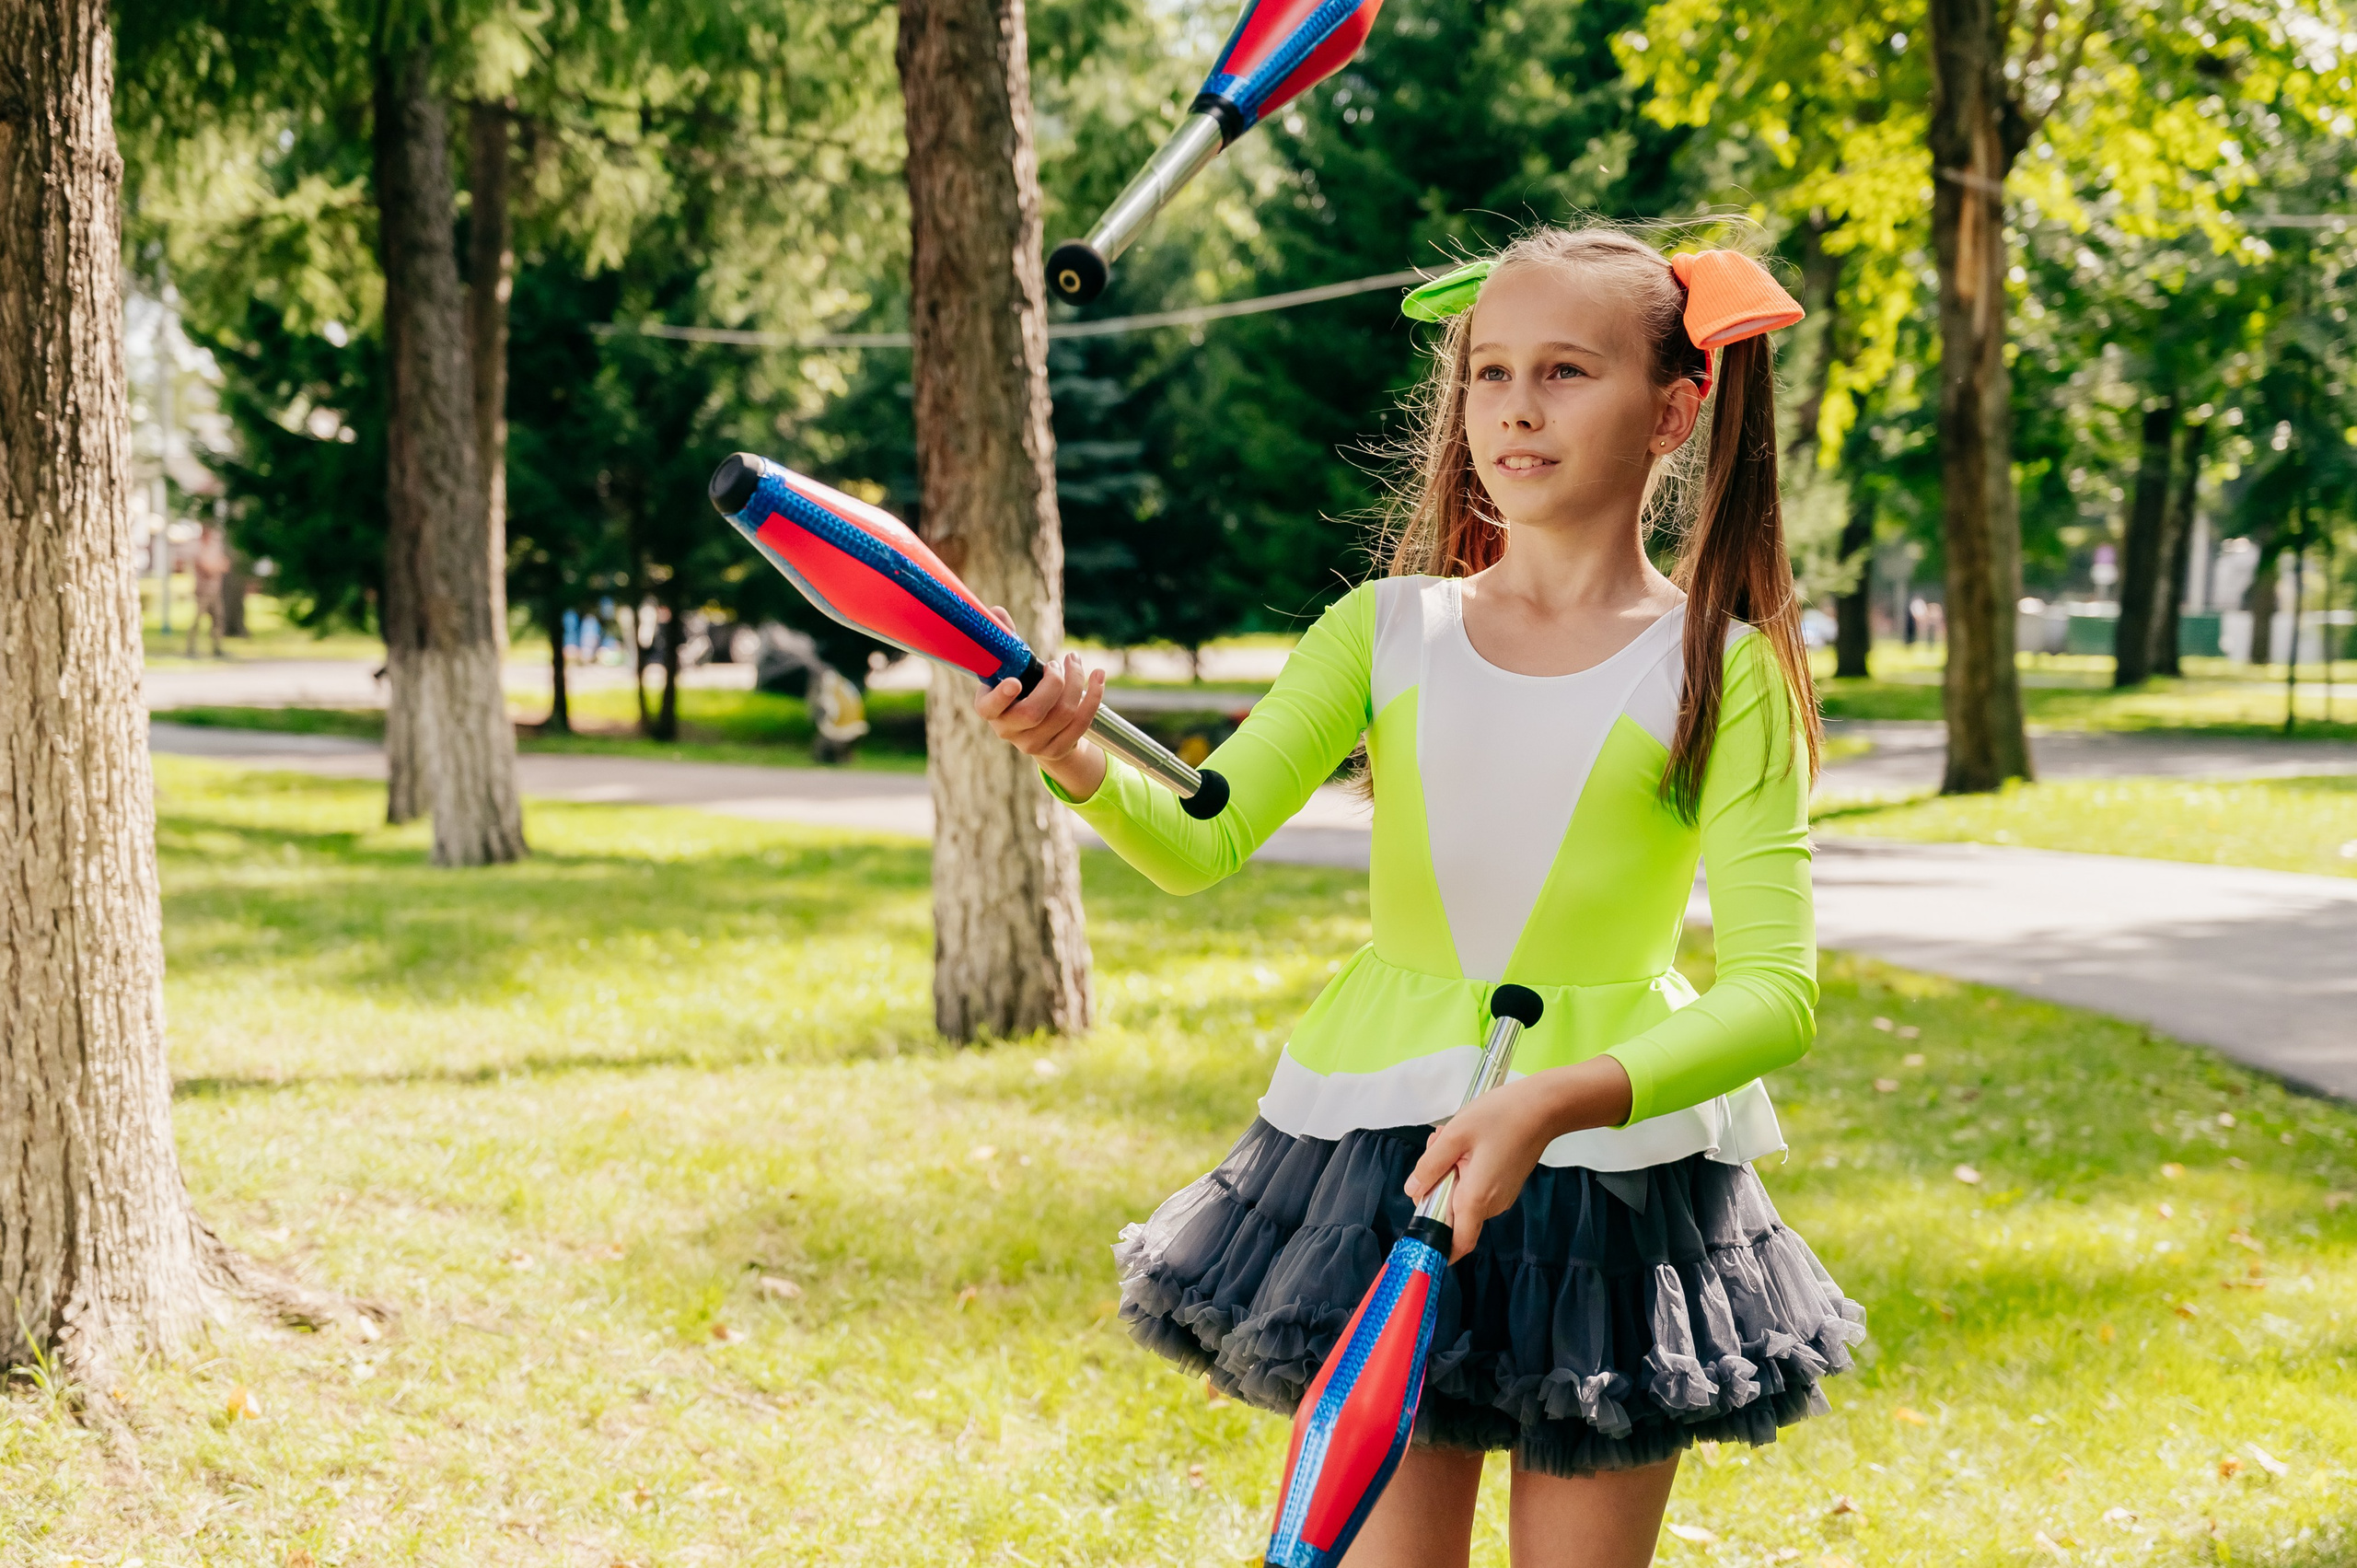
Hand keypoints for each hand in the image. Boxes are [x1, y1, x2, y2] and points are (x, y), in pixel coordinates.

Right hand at [972, 605, 1108, 799]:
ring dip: (1076, 683)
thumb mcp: (1010, 669)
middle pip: (1033, 712)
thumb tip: (997, 612)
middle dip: (1054, 683)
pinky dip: (1094, 696)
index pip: (989, 708)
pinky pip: (1082, 723)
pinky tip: (1098, 676)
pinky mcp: (1058, 749)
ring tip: (1074, 662)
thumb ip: (1005, 641)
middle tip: (1057, 664)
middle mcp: (1008, 730)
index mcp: (990, 709)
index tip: (1015, 681)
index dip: (1001, 696)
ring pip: (1062, 714)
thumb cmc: (1021, 689)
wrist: (1037, 729)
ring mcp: (1033, 744)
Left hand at [1403, 1076, 1558, 1261]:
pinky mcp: (1506, 1185)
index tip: (1421, 1227)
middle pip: (1453, 1213)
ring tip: (1450, 1139)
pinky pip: (1476, 1187)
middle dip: (1436, 1185)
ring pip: (1462, 1197)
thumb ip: (1429, 1165)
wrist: (1543, 1107)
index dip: (1438, 1244)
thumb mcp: (1454, 1136)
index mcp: (1477, 1198)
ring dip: (1448, 1173)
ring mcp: (1501, 1196)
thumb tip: (1412, 1190)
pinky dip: (1463, 1170)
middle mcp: (1492, 1205)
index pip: (1458, 1243)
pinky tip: (1465, 1142)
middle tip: (1435, 1148)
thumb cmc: (1500, 1117)